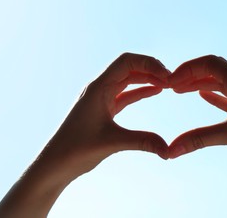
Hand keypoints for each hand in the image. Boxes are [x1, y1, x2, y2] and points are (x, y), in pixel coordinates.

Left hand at [0, 53, 170, 217]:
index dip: (149, 64)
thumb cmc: (75, 150)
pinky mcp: (103, 108)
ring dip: (147, 79)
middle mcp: (99, 88)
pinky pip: (125, 93)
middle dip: (151, 70)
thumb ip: (142, 142)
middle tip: (172, 80)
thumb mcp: (112, 143)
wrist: (54, 164)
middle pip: (129, 67)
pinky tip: (154, 92)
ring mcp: (101, 97)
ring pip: (128, 79)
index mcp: (98, 88)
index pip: (127, 62)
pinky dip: (140, 90)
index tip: (168, 77)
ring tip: (167, 84)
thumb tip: (168, 149)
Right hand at [168, 55, 226, 171]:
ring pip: (219, 83)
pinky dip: (213, 95)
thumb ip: (199, 139)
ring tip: (180, 90)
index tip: (171, 81)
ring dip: (199, 84)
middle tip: (171, 86)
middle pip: (212, 71)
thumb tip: (170, 151)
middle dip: (190, 75)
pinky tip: (203, 97)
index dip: (187, 69)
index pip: (209, 63)